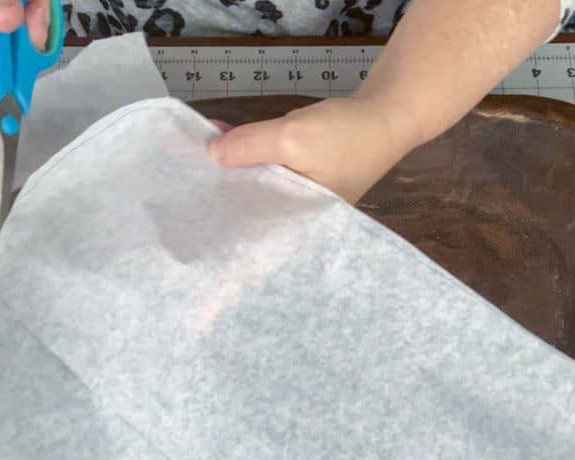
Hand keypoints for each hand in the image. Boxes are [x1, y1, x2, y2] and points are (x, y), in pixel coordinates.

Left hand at [208, 96, 422, 204]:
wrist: (386, 115)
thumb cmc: (346, 135)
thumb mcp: (292, 137)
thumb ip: (250, 145)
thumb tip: (211, 153)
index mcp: (301, 223)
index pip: (254, 229)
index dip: (225, 214)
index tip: (194, 201)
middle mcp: (300, 219)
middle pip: (253, 208)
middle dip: (225, 189)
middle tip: (187, 176)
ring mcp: (301, 199)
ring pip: (259, 187)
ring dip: (235, 169)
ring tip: (199, 158)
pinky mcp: (302, 179)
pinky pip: (268, 171)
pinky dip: (251, 157)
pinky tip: (227, 142)